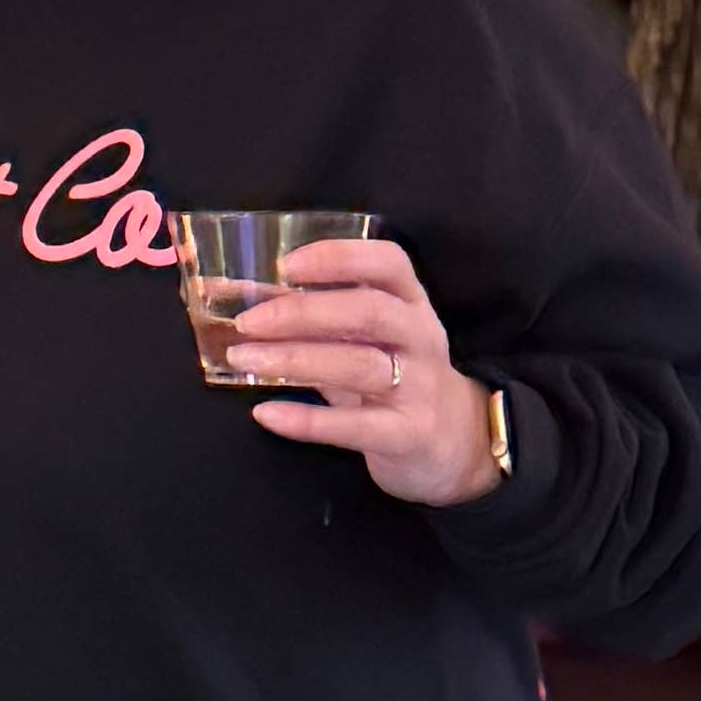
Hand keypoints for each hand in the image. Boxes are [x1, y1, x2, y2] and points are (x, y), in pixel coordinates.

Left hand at [229, 233, 502, 510]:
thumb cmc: (397, 378)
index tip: (286, 265)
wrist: (456, 442)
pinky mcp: (409, 434)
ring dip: (295, 359)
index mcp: (411, 303)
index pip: (388, 263)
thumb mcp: (369, 340)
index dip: (338, 257)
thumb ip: (320, 320)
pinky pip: (356, 426)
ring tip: (244, 358)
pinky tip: (267, 413)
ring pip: (359, 365)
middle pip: (368, 311)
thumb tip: (246, 298)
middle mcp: (421, 338)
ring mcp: (419, 387)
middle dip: (302, 311)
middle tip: (248, 320)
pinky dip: (307, 420)